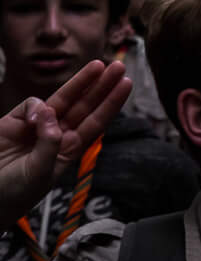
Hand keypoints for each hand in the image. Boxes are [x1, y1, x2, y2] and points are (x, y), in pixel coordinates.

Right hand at [0, 60, 129, 227]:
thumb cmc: (13, 193)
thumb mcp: (38, 173)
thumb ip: (48, 145)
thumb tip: (50, 114)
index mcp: (69, 150)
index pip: (95, 122)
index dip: (110, 103)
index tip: (126, 85)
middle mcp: (56, 135)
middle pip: (84, 106)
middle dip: (101, 86)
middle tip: (119, 67)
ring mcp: (35, 126)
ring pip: (62, 99)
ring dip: (81, 83)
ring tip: (98, 66)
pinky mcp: (13, 122)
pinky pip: (31, 105)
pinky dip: (37, 106)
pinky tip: (36, 117)